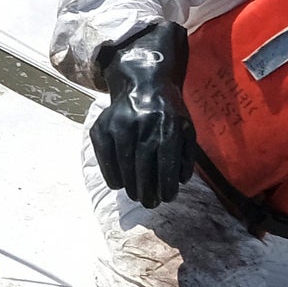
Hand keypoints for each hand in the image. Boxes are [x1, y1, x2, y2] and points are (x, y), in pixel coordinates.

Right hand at [89, 22, 198, 209]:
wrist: (143, 83)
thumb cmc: (169, 111)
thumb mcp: (186, 127)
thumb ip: (187, 154)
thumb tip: (180, 182)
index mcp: (167, 124)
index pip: (166, 161)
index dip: (165, 184)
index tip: (167, 198)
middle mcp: (142, 123)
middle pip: (142, 166)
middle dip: (147, 190)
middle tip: (150, 204)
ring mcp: (118, 124)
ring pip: (122, 164)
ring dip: (130, 185)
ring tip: (136, 196)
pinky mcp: (101, 126)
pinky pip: (104, 157)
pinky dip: (111, 173)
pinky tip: (118, 183)